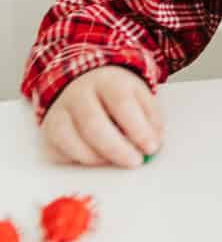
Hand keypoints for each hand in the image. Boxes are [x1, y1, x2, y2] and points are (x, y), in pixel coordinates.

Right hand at [39, 67, 161, 168]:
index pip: (121, 103)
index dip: (137, 129)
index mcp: (107, 80)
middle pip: (92, 124)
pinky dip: (77, 161)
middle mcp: (78, 93)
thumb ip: (151, 118)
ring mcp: (59, 111)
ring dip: (96, 158)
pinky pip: (58, 152)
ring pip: (69, 140)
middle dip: (116, 149)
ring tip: (115, 160)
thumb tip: (153, 143)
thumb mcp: (140, 95)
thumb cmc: (115, 92)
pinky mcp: (48, 130)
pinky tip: (94, 158)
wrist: (83, 80)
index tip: (151, 147)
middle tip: (134, 162)